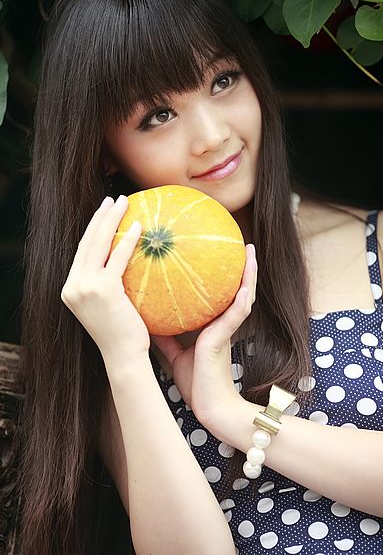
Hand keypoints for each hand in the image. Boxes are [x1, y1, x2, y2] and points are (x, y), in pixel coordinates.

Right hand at [61, 195, 149, 364]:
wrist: (123, 357)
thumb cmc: (123, 334)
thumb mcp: (110, 307)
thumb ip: (110, 285)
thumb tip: (128, 263)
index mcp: (71, 289)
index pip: (82, 251)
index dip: (92, 228)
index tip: (104, 211)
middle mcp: (73, 286)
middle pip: (87, 242)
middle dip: (100, 217)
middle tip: (113, 199)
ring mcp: (85, 288)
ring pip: (98, 245)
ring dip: (111, 219)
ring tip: (123, 202)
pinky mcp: (103, 290)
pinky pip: (117, 259)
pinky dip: (127, 240)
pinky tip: (138, 227)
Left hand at [152, 243, 256, 424]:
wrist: (209, 406)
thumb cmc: (195, 382)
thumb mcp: (174, 352)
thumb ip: (165, 334)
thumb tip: (148, 317)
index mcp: (214, 326)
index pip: (220, 295)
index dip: (220, 277)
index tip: (217, 256)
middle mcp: (224, 323)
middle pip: (236, 289)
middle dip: (240, 267)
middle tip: (242, 244)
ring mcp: (228, 329)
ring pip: (243, 295)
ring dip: (249, 274)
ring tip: (250, 252)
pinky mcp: (226, 337)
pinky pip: (237, 313)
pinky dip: (242, 297)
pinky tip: (245, 284)